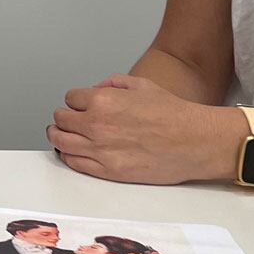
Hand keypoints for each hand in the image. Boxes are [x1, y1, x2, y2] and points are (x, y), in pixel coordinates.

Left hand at [48, 75, 243, 184]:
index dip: (75, 101)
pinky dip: (69, 157)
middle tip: (66, 120)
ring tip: (60, 135)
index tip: (79, 105)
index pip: (70, 98)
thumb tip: (96, 89)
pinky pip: (74, 163)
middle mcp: (97, 124)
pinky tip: (72, 153)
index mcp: (104, 100)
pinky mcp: (108, 171)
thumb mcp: (142, 85)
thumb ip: (113, 82)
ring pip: (61, 142)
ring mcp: (100, 150)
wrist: (194, 142)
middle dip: (63, 118)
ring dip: (58, 136)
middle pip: (60, 120)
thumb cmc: (173, 114)